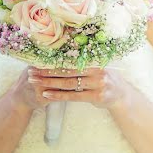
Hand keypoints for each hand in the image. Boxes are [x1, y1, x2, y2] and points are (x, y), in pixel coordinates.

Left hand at [13, 66, 132, 111]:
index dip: (54, 61)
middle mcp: (97, 71)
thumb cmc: (105, 80)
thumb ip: (83, 63)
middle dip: (48, 71)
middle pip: (68, 70)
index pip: (71, 60)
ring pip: (68, 83)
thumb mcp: (98, 68)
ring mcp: (97, 84)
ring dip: (49, 83)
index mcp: (95, 61)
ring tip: (35, 82)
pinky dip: (58, 95)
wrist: (121, 95)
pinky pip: (73, 96)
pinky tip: (46, 95)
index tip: (38, 61)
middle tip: (32, 71)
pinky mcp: (96, 97)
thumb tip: (61, 55)